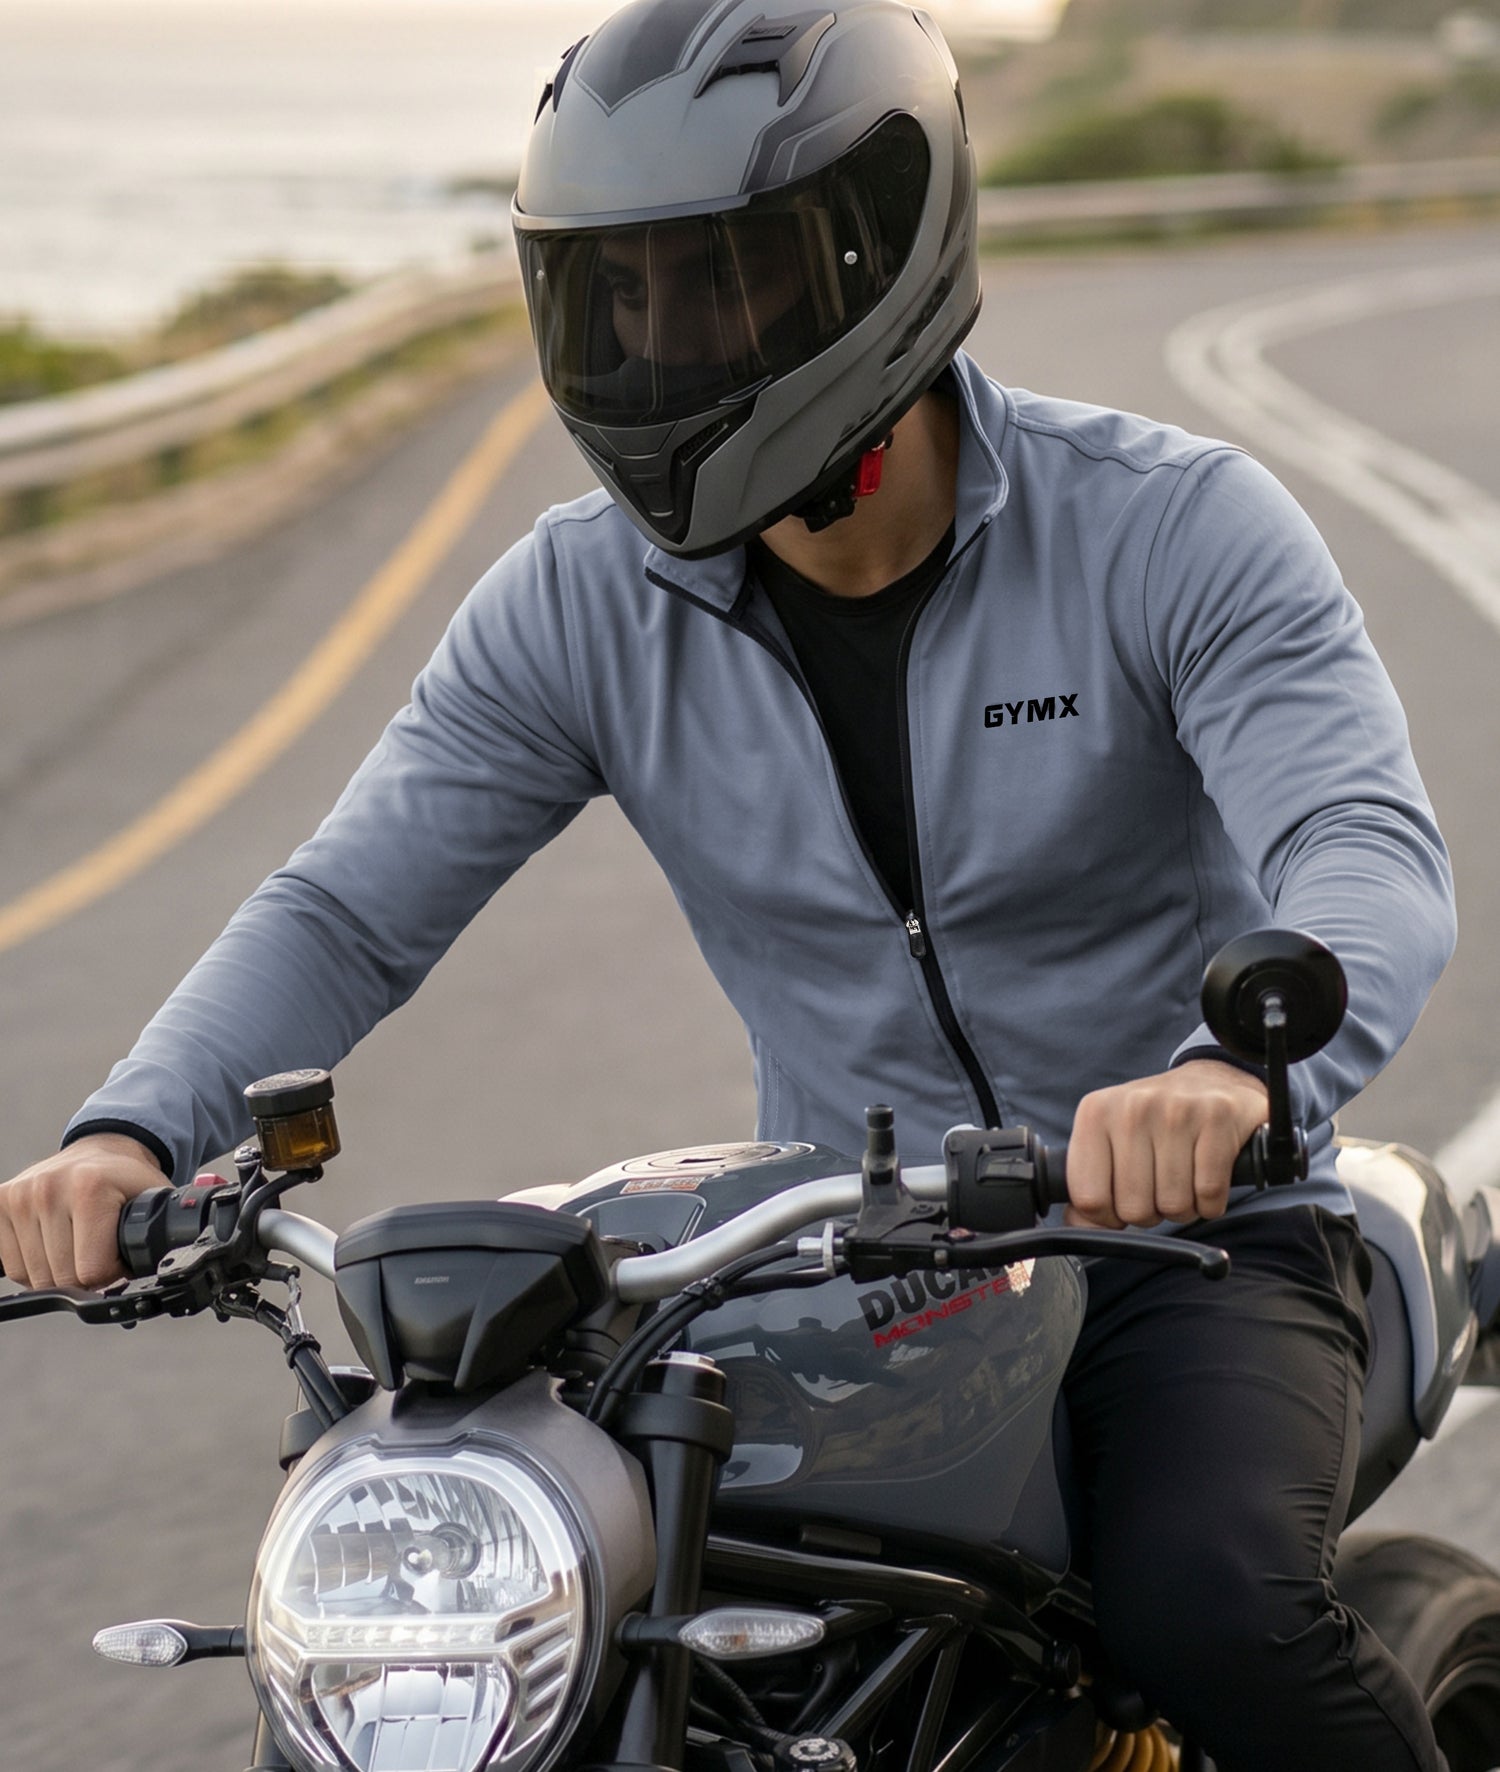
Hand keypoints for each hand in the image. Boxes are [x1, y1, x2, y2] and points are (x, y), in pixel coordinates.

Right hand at [0, 1134, 164, 1290]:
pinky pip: (9, 1264)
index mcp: (91, 1187)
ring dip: (57, 1271)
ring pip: (33, 1276)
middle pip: (61, 1277)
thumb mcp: (156, 1202)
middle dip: (85, 1275)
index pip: (92, 1271)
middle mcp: (49, 1187)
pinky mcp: (1, 1200)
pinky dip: (31, 1265)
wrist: (102, 1150)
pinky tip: (52, 1244)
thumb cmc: (128, 1182)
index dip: (112, 1273)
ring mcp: (21, 1194)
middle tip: (99, 1250)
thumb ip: (167, 1231)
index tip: (120, 1257)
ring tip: (77, 1244)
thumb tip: (184, 1254)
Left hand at [1065, 1060, 1268, 1229]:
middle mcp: (1132, 1107)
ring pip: (1173, 1205)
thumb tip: (1076, 1226)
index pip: (1089, 1198)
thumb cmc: (1155, 1123)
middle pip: (1133, 1208)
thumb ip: (1088, 1186)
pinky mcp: (1217, 1118)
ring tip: (1184, 1181)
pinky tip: (1207, 1178)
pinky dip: (1211, 1203)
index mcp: (1095, 1113)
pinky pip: (1209, 1194)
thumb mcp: (1110, 1141)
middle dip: (1150, 1214)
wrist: (1214, 1082)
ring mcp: (1176, 1110)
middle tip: (1158, 1189)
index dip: (1107, 1218)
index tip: (1120, 1206)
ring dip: (1183, 1209)